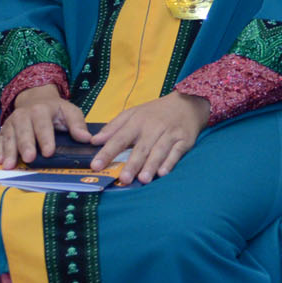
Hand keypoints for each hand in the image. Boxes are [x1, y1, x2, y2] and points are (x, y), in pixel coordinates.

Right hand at [0, 83, 93, 165]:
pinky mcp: (4, 130)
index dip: (46, 139)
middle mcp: (23, 115)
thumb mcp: (69, 111)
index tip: (49, 152)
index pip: (44, 125)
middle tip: (29, 159)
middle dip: (26, 145)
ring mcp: (11, 123)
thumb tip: (87, 139)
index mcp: (41, 110)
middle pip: (24, 131)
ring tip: (10, 165)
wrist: (35, 99)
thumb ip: (77, 124)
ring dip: (9, 151)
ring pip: (9, 137)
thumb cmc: (55, 110)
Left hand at [90, 93, 209, 182]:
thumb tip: (94, 141)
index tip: (95, 166)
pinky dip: (170, 162)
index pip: (119, 138)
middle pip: (141, 148)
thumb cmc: (155, 112)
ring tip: (143, 179)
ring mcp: (170, 134)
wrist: (187, 103)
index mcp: (137, 122)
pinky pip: (176, 152)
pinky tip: (163, 173)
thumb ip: (113, 127)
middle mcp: (153, 128)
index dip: (107, 152)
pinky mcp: (184, 140)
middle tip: (123, 179)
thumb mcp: (132, 113)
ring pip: (159, 151)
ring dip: (151, 165)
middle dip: (132, 164)